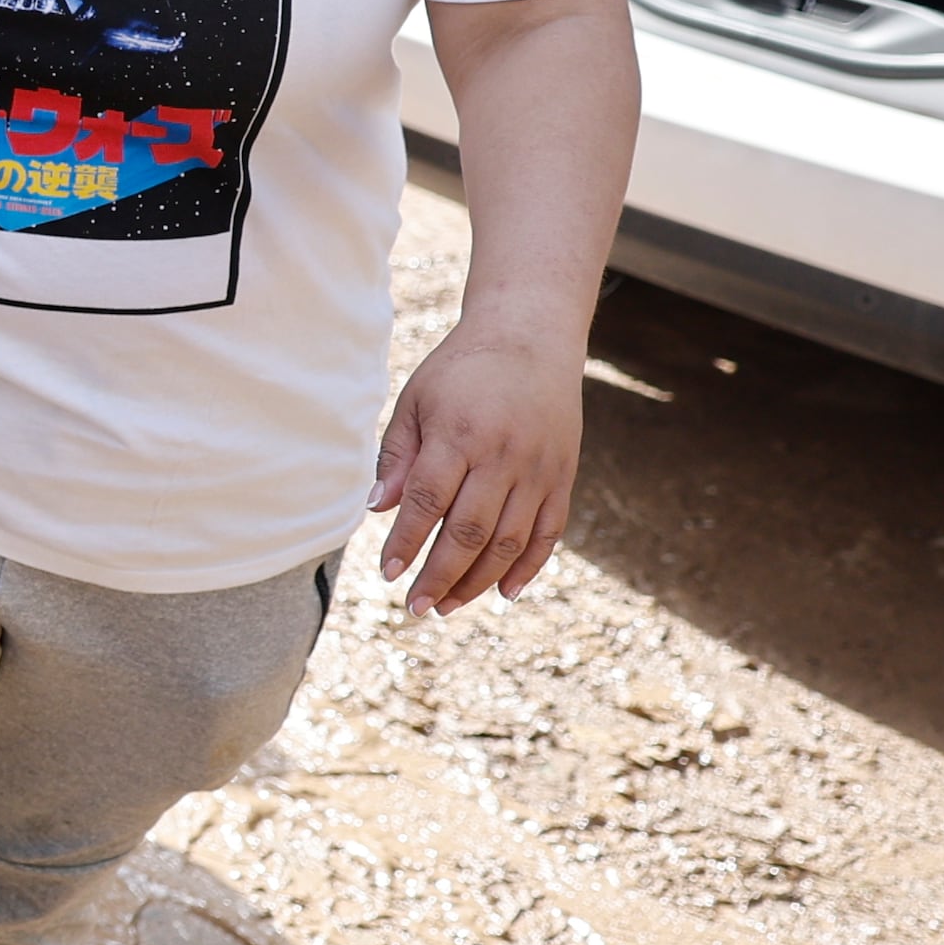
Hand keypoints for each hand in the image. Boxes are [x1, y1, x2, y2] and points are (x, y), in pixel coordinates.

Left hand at [367, 321, 585, 613]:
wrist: (531, 338)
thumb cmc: (461, 372)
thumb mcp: (417, 401)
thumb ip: (398, 456)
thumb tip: (379, 510)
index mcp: (460, 434)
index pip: (429, 501)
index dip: (407, 542)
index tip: (387, 573)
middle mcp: (504, 455)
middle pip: (470, 532)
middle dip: (439, 576)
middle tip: (414, 606)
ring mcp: (539, 469)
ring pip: (510, 541)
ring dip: (477, 582)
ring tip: (446, 606)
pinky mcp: (564, 476)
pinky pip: (549, 533)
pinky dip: (528, 567)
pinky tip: (503, 592)